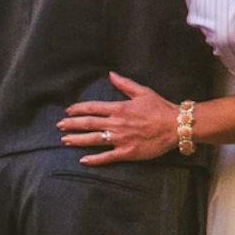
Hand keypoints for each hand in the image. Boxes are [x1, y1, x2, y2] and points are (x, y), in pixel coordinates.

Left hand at [58, 72, 178, 163]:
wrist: (175, 126)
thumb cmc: (160, 108)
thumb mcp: (143, 92)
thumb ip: (125, 84)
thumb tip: (111, 74)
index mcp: (119, 108)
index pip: (93, 108)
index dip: (78, 109)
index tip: (68, 111)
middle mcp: (116, 124)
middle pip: (89, 124)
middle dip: (72, 125)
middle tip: (59, 126)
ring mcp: (120, 139)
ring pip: (93, 140)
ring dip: (77, 140)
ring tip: (64, 140)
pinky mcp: (126, 152)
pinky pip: (106, 157)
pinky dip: (94, 159)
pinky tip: (83, 160)